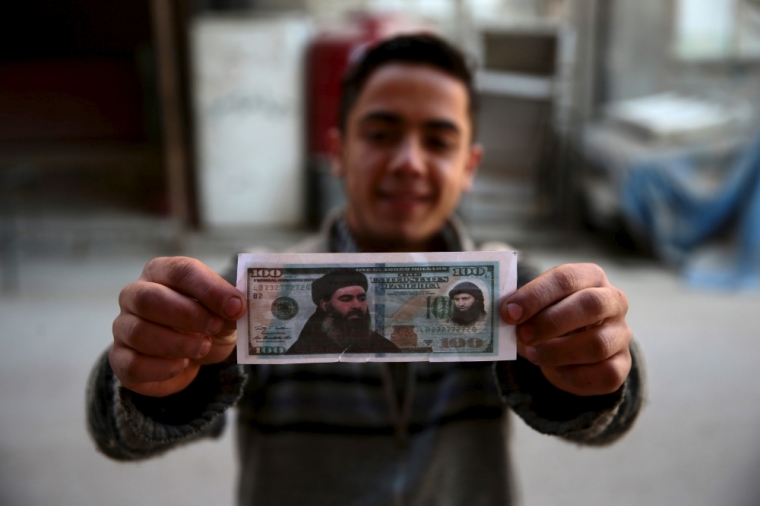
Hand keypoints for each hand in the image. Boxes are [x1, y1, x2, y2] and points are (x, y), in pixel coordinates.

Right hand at [110, 257, 245, 396]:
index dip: (210, 289)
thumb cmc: (207, 322)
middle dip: (187, 315)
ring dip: (177, 343)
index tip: (236, 307)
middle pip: (148, 298)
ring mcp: (123, 327)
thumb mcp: (225, 311)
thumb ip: (230, 305)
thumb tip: (236, 307)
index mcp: (162, 272)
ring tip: (203, 348)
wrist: (195, 356)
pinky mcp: (120, 359)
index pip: (181, 271)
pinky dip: (162, 368)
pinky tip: (182, 365)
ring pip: (138, 332)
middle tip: (214, 327)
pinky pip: (132, 364)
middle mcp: (135, 295)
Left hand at [500, 263, 630, 396]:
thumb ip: (522, 307)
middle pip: (589, 306)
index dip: (535, 295)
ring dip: (557, 352)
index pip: (565, 278)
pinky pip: (603, 373)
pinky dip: (572, 375)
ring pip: (596, 344)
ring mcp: (621, 333)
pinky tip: (554, 370)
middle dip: (550, 322)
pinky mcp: (623, 365)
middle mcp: (613, 301)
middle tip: (523, 335)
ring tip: (533, 354)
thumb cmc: (550, 317)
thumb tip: (504, 314)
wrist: (572, 348)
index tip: (509, 312)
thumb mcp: (536, 306)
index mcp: (590, 276)